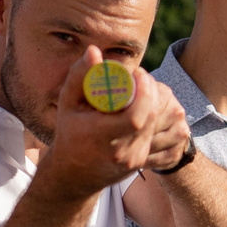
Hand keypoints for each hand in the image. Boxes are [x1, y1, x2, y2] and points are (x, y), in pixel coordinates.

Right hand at [33, 49, 185, 202]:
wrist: (73, 175)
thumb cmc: (69, 133)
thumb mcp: (67, 103)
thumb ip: (79, 76)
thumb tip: (94, 51)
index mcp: (101, 137)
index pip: (136, 116)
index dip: (144, 92)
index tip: (139, 73)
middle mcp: (121, 153)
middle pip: (150, 118)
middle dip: (152, 92)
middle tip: (142, 77)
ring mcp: (134, 160)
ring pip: (158, 126)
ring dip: (156, 103)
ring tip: (143, 89)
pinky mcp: (142, 161)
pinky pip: (159, 135)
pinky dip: (155, 117)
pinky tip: (148, 105)